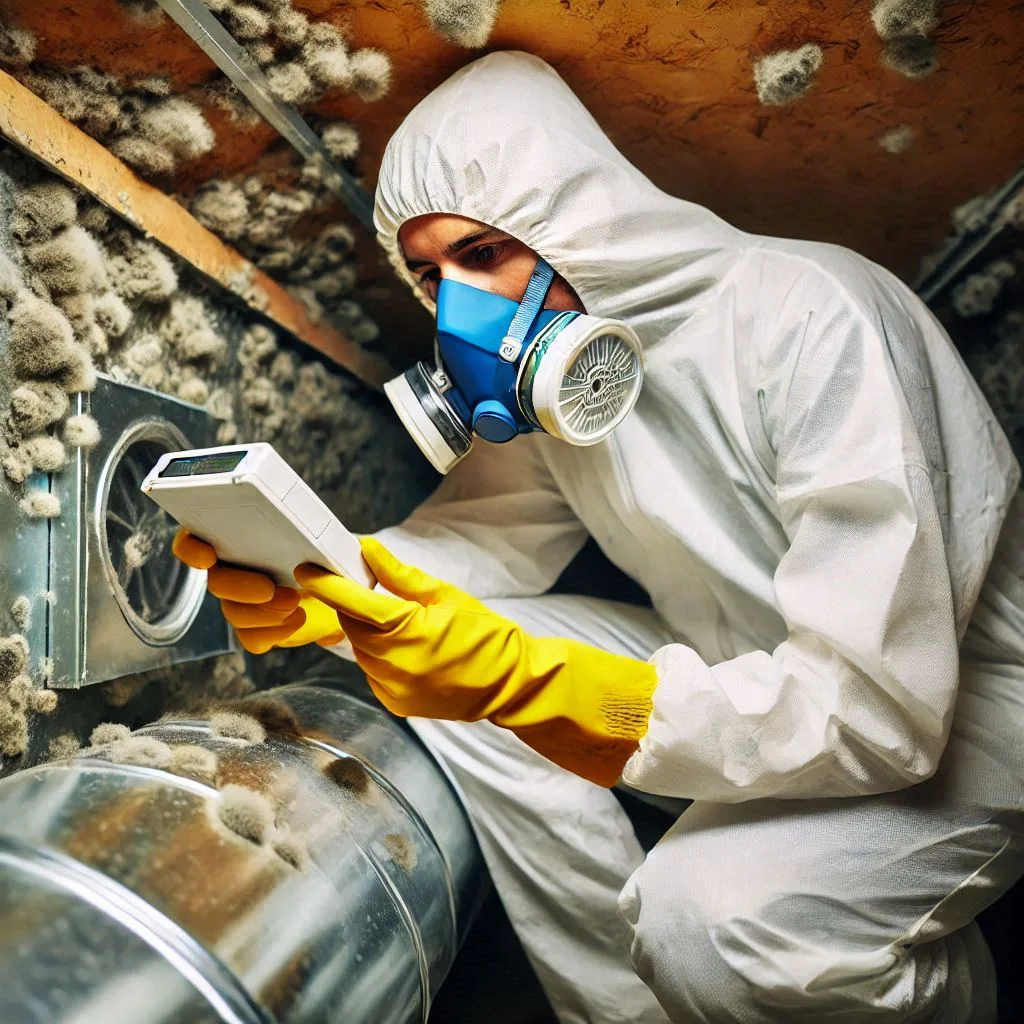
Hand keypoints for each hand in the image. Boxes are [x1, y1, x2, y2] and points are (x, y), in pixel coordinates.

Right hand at [171, 530, 345, 654]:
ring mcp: (239, 604)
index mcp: (234, 540)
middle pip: (216, 583)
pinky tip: (297, 619)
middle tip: (269, 589)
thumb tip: (313, 542)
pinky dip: (275, 631)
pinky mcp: (254, 630)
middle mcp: (230, 572)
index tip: (208, 556)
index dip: (191, 548)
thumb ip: (309, 532)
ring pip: (235, 613)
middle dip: (240, 587)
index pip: (193, 541)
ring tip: (295, 604)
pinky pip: (251, 638)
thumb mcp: (320, 537)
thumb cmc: (323, 554)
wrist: (337, 587)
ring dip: (265, 612)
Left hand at [295, 538, 658, 786]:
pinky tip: (405, 649)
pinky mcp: (395, 704)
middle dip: (352, 606)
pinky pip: (373, 671)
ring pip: (361, 651)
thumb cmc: (486, 634)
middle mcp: (394, 665)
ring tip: (397, 622)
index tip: (308, 570)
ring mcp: (393, 689)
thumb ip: (399, 576)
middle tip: (360, 587)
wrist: (511, 684)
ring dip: (367, 632)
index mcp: (408, 632)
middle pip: (352, 627)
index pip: (353, 603)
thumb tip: (367, 550)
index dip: (327, 585)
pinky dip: (379, 656)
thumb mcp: (445, 595)